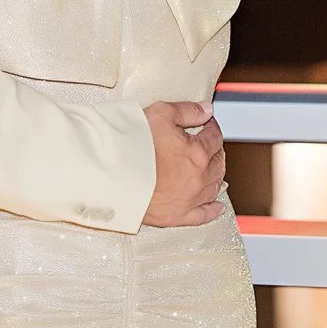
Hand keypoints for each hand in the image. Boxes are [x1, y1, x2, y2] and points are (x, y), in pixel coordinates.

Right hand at [139, 100, 227, 227]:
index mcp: (197, 153)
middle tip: (208, 144)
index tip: (206, 124)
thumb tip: (206, 110)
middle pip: (217, 163)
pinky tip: (216, 207)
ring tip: (210, 168)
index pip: (214, 137)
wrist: (109, 176)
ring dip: (215, 175)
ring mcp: (189, 199)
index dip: (211, 128)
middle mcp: (198, 178)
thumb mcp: (161, 114)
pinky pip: (202, 215)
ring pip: (213, 187)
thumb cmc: (130, 145)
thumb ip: (188, 111)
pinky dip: (212, 210)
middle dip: (215, 151)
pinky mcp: (176, 216)